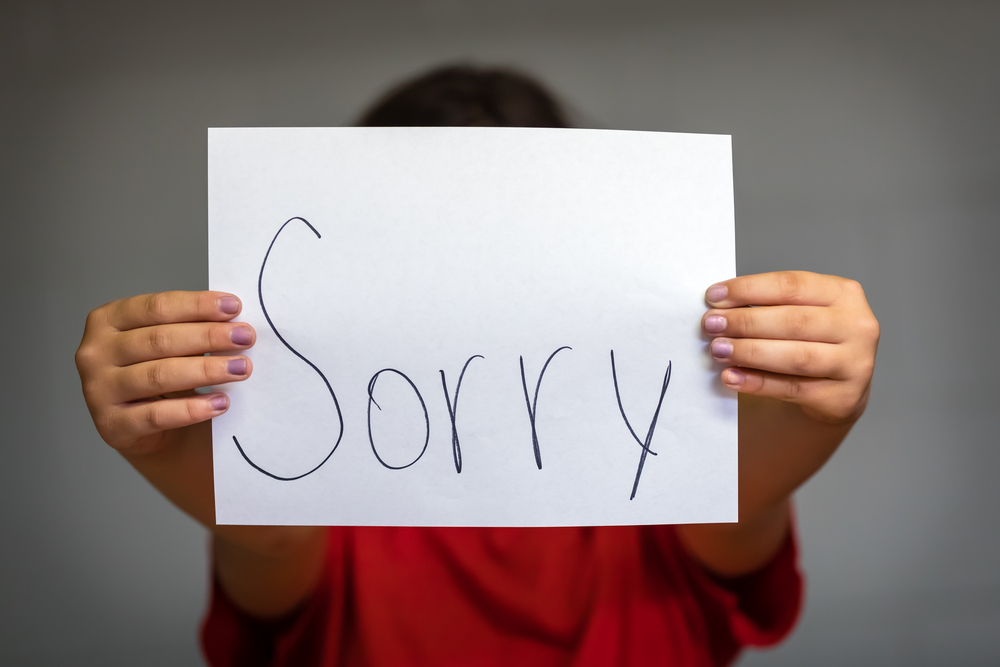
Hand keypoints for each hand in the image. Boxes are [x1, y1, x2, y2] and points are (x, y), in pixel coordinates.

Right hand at [75, 291, 255, 455]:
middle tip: (246, 337)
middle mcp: (95, 353)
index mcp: (108, 320)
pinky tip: (221, 403)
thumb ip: (190, 327)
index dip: (197, 306)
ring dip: (207, 370)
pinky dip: (192, 409)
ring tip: (241, 368)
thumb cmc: (161, 372)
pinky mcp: (112, 425)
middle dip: (208, 336)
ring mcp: (98, 390)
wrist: (145, 428)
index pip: (156, 307)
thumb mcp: (168, 343)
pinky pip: (157, 415)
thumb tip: (234, 320)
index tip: (234, 307)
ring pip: (159, 375)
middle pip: (159, 340)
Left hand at [701, 271, 878, 423]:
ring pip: (796, 357)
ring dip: (750, 352)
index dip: (749, 289)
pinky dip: (757, 383)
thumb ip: (767, 306)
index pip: (791, 285)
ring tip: (717, 349)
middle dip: (745, 322)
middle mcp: (857, 326)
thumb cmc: (807, 342)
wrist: (834, 390)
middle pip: (794, 321)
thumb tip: (719, 306)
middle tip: (710, 324)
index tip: (713, 296)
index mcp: (843, 294)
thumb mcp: (797, 314)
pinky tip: (731, 377)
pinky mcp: (843, 397)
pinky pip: (793, 388)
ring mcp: (855, 363)